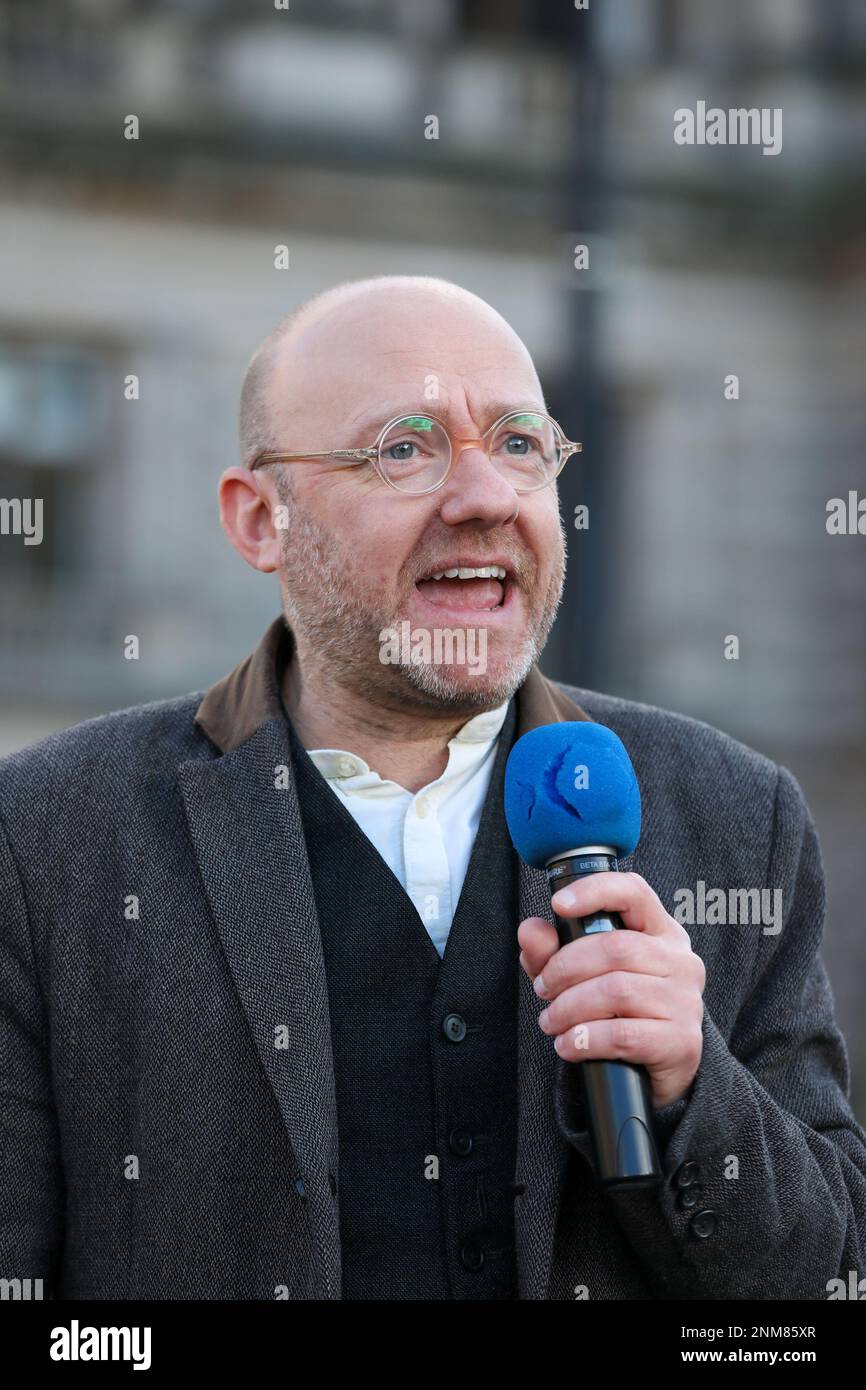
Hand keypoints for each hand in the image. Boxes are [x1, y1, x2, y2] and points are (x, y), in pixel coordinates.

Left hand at [518, 872, 705, 1109]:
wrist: (654, 1070)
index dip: (595, 891)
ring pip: (616, 991)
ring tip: (551, 1021)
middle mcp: (680, 960)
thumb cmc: (619, 1011)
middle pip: (616, 948)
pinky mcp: (682, 1041)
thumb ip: (552, 951)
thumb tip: (530, 929)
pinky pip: (623, 1034)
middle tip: (543, 988)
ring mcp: (686, 1001)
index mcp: (660, 931)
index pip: (634, 892)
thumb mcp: (580, 975)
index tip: (558, 904)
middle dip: (566, 968)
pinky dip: (585, 1039)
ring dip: (570, 1007)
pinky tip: (568, 1045)